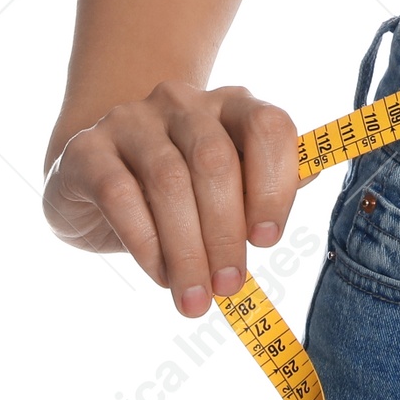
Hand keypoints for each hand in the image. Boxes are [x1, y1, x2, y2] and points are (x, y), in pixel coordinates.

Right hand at [44, 83, 309, 317]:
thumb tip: (312, 174)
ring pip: (168, 180)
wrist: (94, 178)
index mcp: (231, 104)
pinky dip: (145, 241)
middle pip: (215, 160)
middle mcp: (183, 102)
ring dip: (187, 248)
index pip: (268, 126)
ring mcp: (131, 121)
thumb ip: (269, 180)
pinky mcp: (86, 150)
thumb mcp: (228, 183)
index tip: (268, 241)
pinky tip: (159, 274)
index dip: (274, 183)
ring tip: (195, 296)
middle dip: (226, 232)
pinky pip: (120, 194)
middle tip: (229, 287)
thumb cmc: (180, 188)